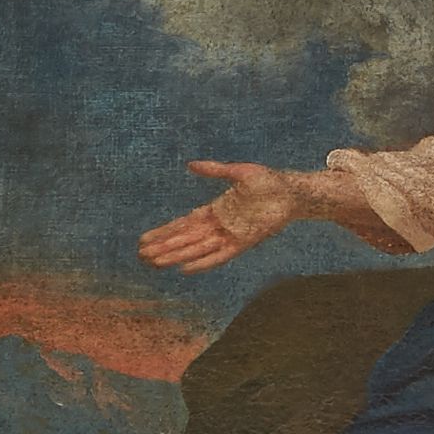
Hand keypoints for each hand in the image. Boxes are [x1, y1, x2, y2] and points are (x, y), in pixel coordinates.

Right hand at [138, 161, 301, 273]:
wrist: (292, 191)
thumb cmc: (268, 181)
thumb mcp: (238, 172)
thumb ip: (214, 170)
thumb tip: (190, 164)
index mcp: (215, 210)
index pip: (183, 223)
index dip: (164, 232)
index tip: (144, 239)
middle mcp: (219, 226)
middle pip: (185, 239)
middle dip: (163, 247)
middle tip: (140, 256)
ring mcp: (230, 235)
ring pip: (196, 249)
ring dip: (176, 256)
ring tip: (155, 263)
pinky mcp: (244, 242)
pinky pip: (219, 256)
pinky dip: (203, 262)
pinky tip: (185, 269)